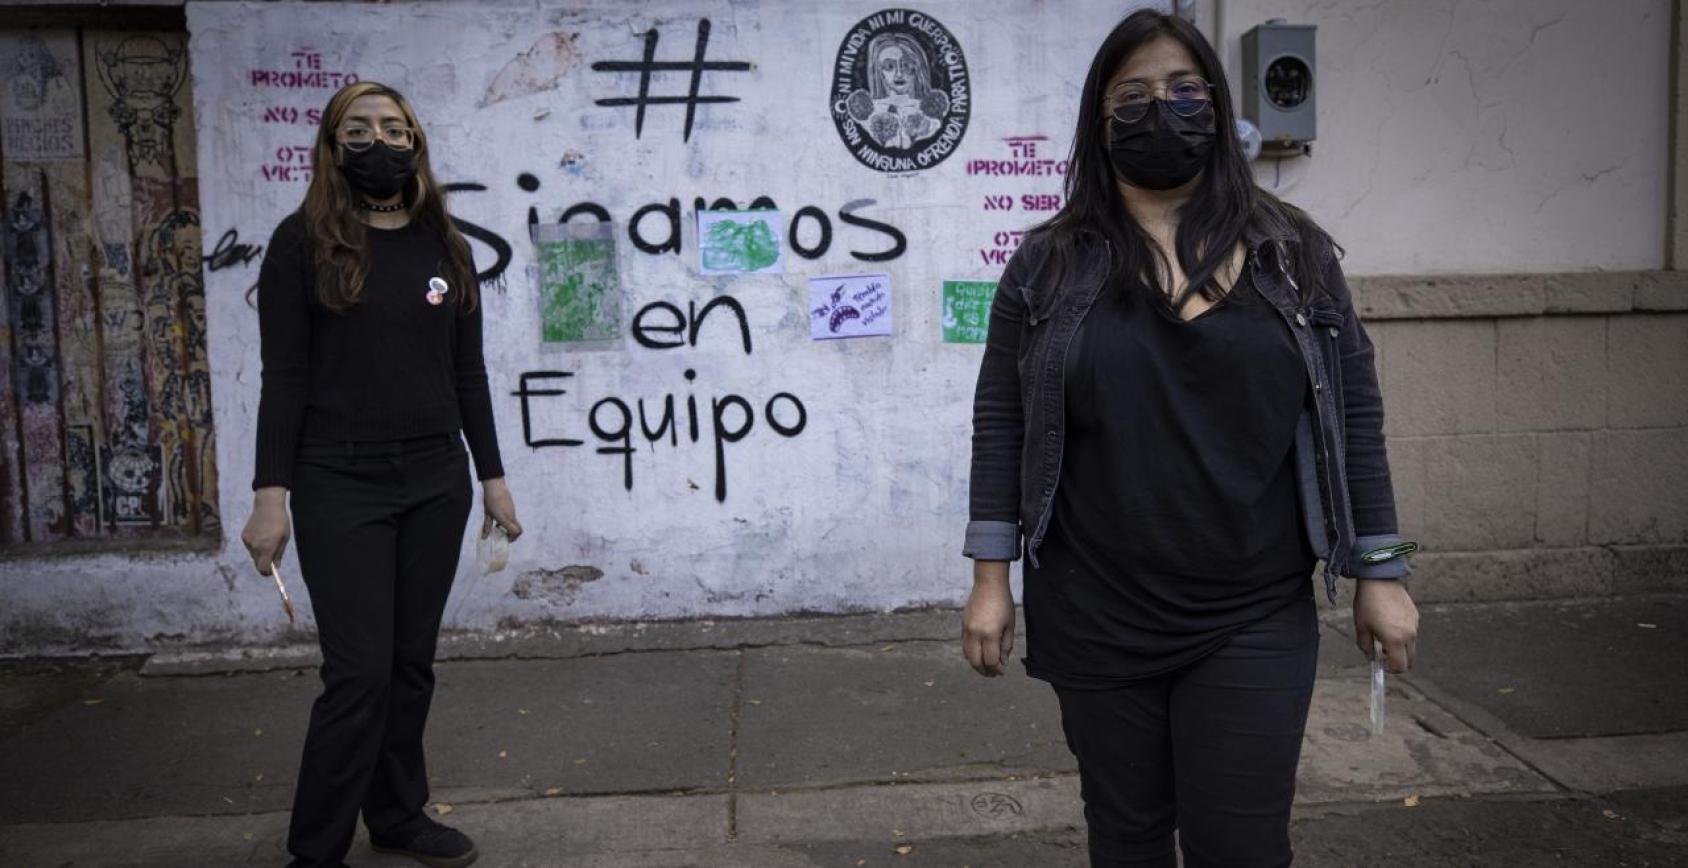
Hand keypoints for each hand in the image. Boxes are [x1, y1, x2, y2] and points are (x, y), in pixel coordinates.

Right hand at [241, 488, 290, 574]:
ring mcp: (248, 541)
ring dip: (260, 552)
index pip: (263, 568)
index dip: (267, 572)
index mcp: (266, 548)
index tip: (271, 572)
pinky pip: (250, 546)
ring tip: (267, 539)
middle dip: (264, 562)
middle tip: (272, 553)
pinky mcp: (243, 536)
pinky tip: (261, 534)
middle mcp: (255, 546)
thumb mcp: (284, 539)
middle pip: (257, 563)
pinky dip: (255, 545)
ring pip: (253, 554)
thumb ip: (278, 554)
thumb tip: (276, 567)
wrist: (267, 505)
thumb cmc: (280, 522)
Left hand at [481, 477, 522, 540]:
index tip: (504, 539)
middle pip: (519, 530)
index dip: (512, 538)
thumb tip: (484, 537)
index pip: (515, 532)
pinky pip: (513, 518)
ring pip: (515, 524)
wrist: (495, 485)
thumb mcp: (487, 514)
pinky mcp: (512, 507)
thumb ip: (487, 526)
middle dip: (513, 536)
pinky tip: (499, 518)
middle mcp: (511, 516)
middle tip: (504, 536)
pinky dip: (508, 522)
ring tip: (498, 526)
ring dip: (509, 528)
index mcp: (505, 519)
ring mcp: (513, 511)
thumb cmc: (490, 499)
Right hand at [962, 560, 1015, 676]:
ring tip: (986, 667)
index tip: (1002, 671)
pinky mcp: (963, 626)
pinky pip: (964, 646)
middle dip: (985, 671)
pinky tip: (979, 655)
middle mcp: (975, 633)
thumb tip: (1002, 663)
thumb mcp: (1010, 625)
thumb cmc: (1003, 603)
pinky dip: (970, 654)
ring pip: (967, 656)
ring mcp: (967, 630)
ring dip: (976, 664)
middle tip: (994, 674)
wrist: (988, 584)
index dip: (997, 669)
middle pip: (976, 662)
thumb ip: (1006, 646)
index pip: (991, 660)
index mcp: (990, 633)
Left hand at [1354, 580, 1418, 673]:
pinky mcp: (1415, 616)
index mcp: (1395, 640)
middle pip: (1409, 660)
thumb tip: (1371, 657)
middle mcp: (1409, 635)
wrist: (1379, 579)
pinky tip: (1389, 622)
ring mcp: (1414, 625)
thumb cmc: (1367, 603)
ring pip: (1411, 646)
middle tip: (1382, 653)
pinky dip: (1403, 635)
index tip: (1380, 664)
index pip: (1399, 666)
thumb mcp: (1361, 627)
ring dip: (1400, 648)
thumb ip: (1366, 647)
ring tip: (1384, 635)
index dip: (1389, 669)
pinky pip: (1411, 632)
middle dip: (1397, 661)